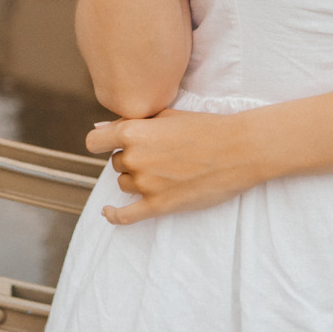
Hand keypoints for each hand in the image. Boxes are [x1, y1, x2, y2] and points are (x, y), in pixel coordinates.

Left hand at [85, 108, 258, 225]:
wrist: (237, 149)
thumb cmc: (204, 127)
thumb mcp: (167, 115)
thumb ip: (133, 122)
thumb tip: (102, 128)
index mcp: (133, 132)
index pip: (95, 141)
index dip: (101, 141)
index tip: (107, 143)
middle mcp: (134, 158)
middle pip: (116, 162)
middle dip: (130, 158)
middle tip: (157, 153)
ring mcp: (146, 184)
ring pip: (124, 183)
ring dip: (135, 178)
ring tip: (162, 169)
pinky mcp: (159, 205)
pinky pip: (126, 216)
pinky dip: (114, 216)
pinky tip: (108, 212)